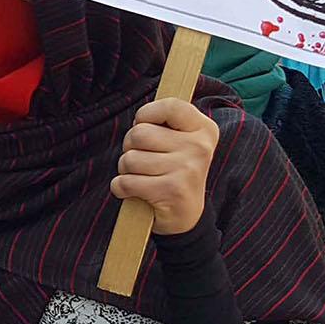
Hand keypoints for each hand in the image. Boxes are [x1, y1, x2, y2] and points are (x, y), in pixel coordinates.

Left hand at [111, 98, 219, 234]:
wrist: (186, 217)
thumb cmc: (174, 171)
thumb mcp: (180, 141)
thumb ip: (165, 122)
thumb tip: (140, 117)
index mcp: (204, 129)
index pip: (170, 106)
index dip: (147, 114)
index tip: (144, 125)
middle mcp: (199, 147)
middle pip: (139, 133)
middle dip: (130, 147)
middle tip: (142, 160)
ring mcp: (187, 170)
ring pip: (129, 159)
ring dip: (125, 170)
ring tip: (141, 177)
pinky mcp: (171, 192)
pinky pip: (125, 182)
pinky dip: (120, 188)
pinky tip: (134, 192)